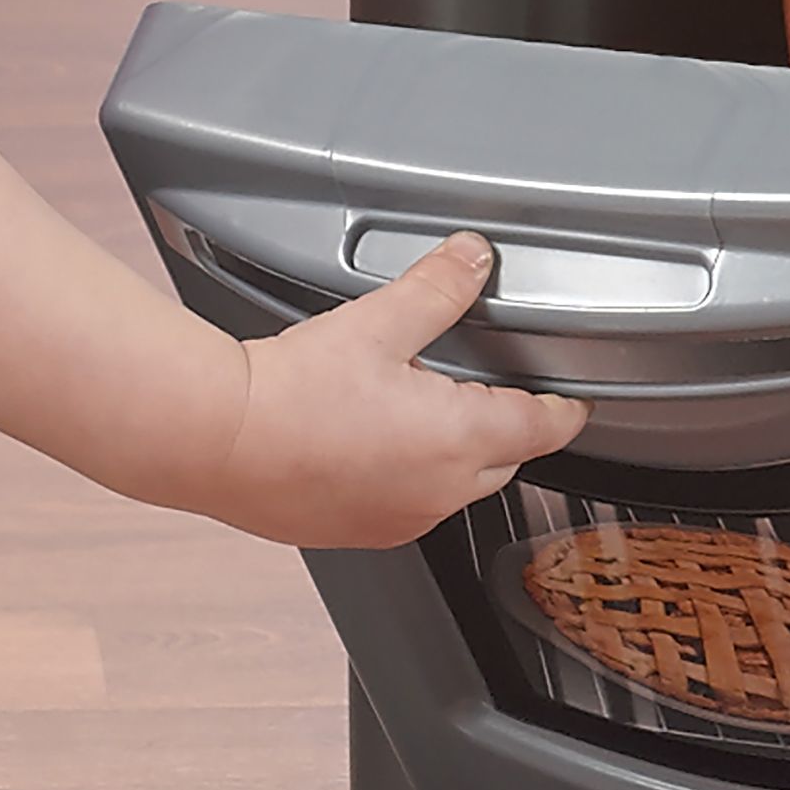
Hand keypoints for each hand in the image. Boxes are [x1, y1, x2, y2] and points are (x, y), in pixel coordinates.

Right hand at [204, 235, 589, 549]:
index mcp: (460, 441)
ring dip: (454, 454)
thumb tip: (474, 258)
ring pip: (456, 487)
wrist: (215, 441)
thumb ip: (437, 288)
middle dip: (506, 427)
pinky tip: (373, 444)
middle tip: (487, 386)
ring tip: (419, 408)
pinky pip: (409, 505)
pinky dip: (409, 477)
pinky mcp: (359, 532)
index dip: (564, 409)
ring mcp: (399, 520)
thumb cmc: (290, 391)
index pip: (544, 428)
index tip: (574, 400)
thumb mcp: (376, 322)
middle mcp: (439, 493)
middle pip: (504, 460)